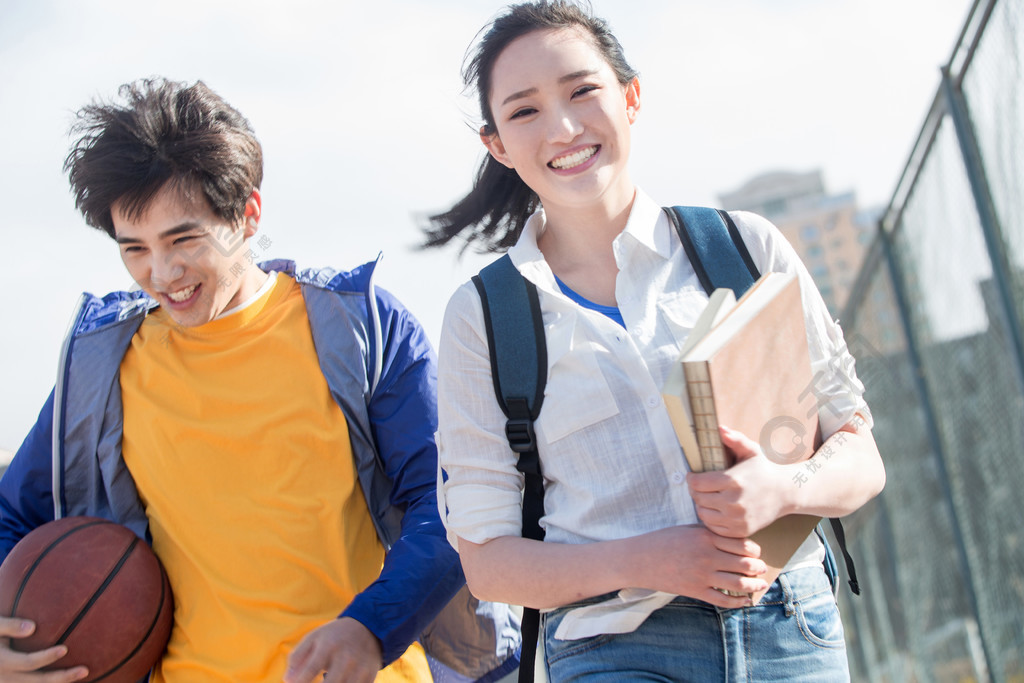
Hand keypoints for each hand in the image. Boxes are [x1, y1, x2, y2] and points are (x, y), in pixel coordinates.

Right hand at [0, 618, 87, 681]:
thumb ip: (9, 626)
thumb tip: (32, 627)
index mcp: (2, 662)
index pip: (28, 662)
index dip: (46, 657)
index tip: (65, 649)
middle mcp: (5, 678)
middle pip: (36, 682)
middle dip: (61, 678)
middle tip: (84, 670)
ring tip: (82, 676)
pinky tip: (65, 680)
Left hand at [284, 617, 381, 682]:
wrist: (368, 627)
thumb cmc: (333, 637)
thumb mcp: (314, 639)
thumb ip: (297, 658)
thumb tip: (288, 680)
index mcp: (328, 646)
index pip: (311, 669)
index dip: (300, 682)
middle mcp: (346, 657)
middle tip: (318, 682)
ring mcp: (360, 667)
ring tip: (326, 679)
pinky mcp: (370, 676)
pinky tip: (340, 681)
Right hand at [634, 525, 767, 606]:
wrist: (640, 559)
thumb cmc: (664, 541)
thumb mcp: (688, 529)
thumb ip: (710, 533)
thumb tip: (734, 539)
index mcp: (706, 537)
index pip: (741, 544)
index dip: (754, 549)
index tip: (757, 552)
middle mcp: (707, 556)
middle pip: (744, 564)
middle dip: (758, 567)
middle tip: (762, 568)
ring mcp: (702, 575)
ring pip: (738, 583)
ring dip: (754, 585)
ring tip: (760, 584)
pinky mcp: (696, 590)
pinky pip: (723, 599)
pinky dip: (738, 602)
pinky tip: (745, 601)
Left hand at [687, 426, 789, 536]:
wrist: (786, 492)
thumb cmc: (764, 469)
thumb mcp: (751, 450)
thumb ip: (735, 439)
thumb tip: (719, 428)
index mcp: (733, 481)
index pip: (697, 483)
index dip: (691, 478)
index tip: (693, 475)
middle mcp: (734, 502)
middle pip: (697, 498)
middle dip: (695, 491)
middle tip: (700, 486)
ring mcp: (737, 519)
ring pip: (703, 514)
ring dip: (701, 505)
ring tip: (707, 497)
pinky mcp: (741, 530)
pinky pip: (714, 528)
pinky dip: (711, 520)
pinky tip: (716, 510)